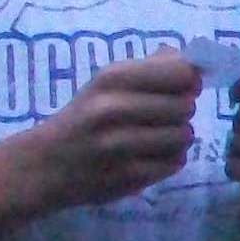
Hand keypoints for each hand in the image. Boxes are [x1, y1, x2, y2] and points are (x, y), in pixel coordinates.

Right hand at [20, 49, 199, 210]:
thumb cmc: (82, 118)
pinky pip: (175, 163)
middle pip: (185, 106)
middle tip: (165, 116)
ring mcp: (121, 146)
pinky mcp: (128, 177)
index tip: (185, 86)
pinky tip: (151, 156)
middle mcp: (115, 109)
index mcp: (111, 78)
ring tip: (157, 138)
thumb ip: (150, 69)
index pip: (179, 73)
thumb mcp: (106, 82)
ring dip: (178, 138)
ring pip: (183, 136)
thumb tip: (194, 63)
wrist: (45, 165)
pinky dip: (170, 160)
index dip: (189, 79)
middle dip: (182, 111)